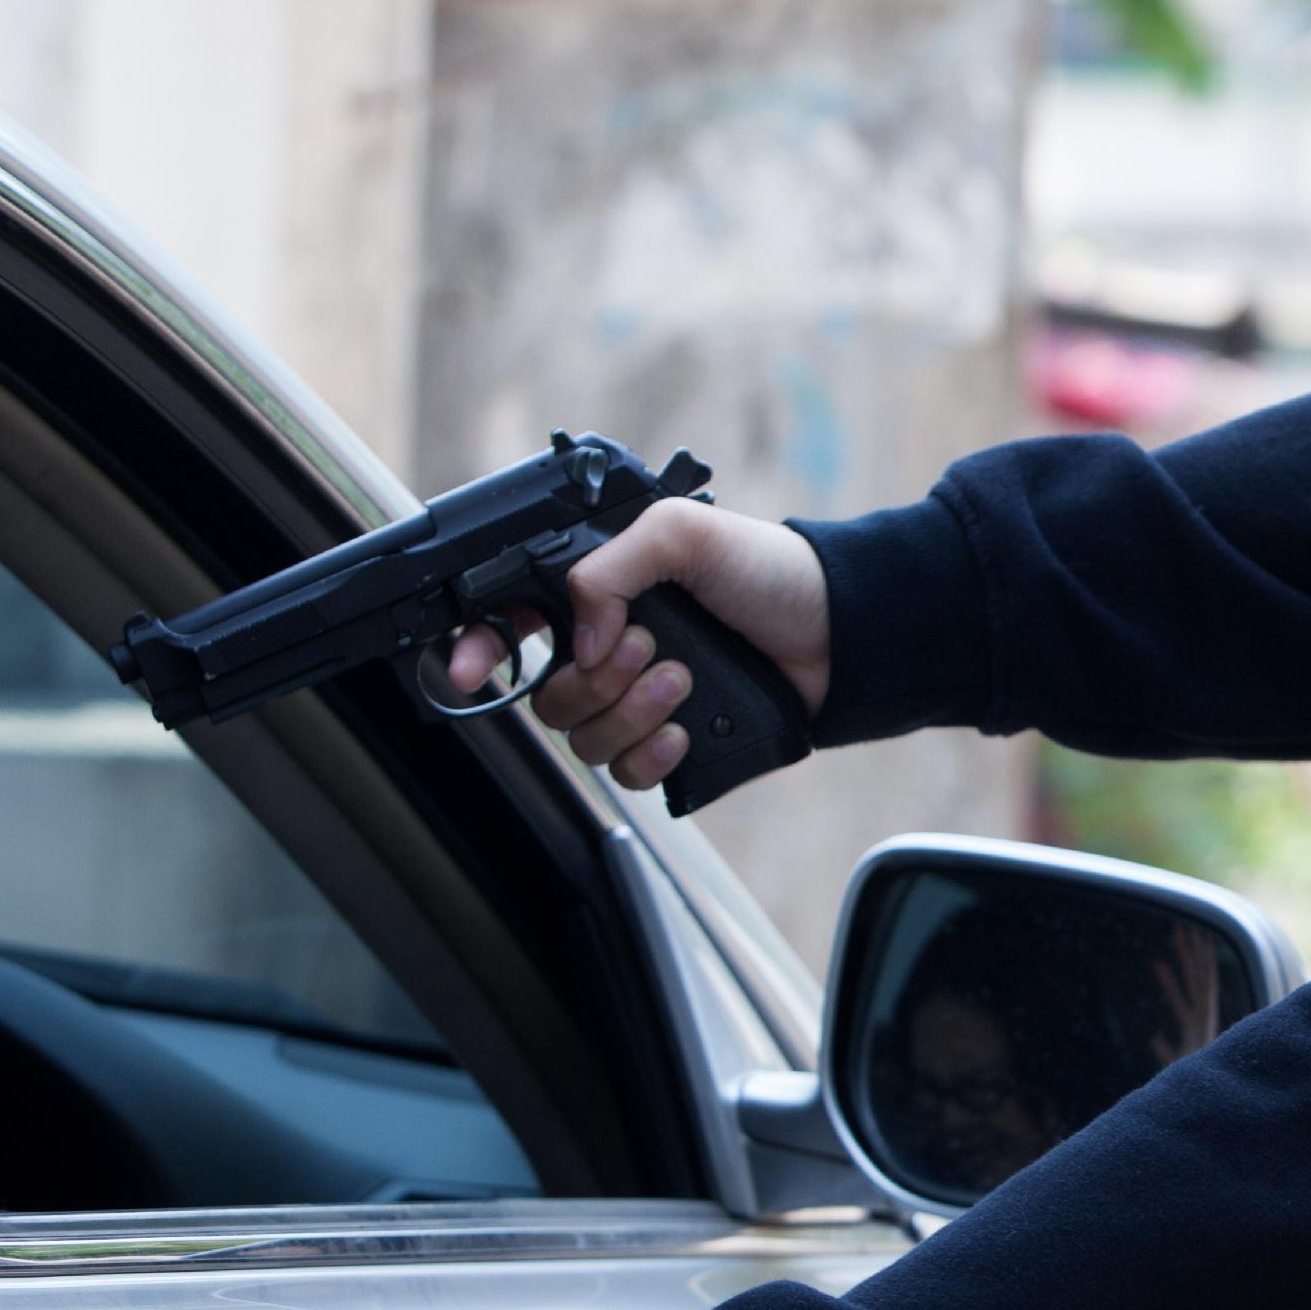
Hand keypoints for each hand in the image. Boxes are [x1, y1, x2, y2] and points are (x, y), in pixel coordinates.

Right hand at [443, 501, 832, 792]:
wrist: (839, 630)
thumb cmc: (768, 570)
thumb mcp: (681, 534)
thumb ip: (608, 569)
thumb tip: (581, 641)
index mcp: (599, 596)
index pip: (512, 625)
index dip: (478, 649)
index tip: (471, 671)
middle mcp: (610, 652)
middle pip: (546, 697)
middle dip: (592, 679)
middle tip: (646, 646)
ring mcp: (641, 704)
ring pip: (583, 739)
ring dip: (628, 712)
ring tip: (683, 680)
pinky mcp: (676, 748)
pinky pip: (627, 775)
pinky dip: (650, 756)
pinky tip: (686, 729)